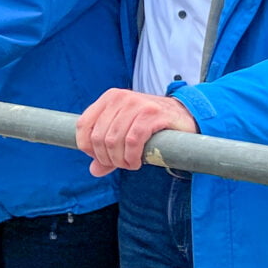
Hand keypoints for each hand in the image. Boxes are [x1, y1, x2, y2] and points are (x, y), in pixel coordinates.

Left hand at [76, 88, 197, 176]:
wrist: (184, 116)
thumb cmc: (150, 125)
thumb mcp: (124, 134)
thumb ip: (107, 152)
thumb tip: (94, 170)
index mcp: (109, 98)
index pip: (83, 125)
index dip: (88, 148)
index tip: (101, 158)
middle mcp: (120, 97)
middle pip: (99, 137)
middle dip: (107, 158)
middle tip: (122, 164)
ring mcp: (136, 104)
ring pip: (114, 140)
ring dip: (121, 160)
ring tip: (131, 164)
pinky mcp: (153, 114)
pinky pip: (133, 140)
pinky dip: (132, 157)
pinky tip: (137, 161)